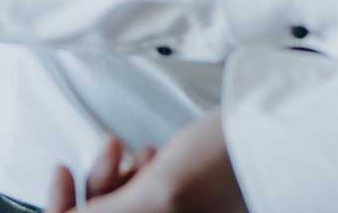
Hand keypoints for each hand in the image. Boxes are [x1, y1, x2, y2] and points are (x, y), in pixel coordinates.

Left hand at [45, 116, 244, 212]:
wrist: (276, 132)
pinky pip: (138, 197)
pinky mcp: (177, 206)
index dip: (63, 210)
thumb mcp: (158, 195)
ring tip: (139, 150)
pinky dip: (136, 175)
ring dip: (117, 177)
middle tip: (112, 148)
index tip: (61, 173)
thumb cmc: (228, 163)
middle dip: (98, 187)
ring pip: (117, 206)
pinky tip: (150, 153)